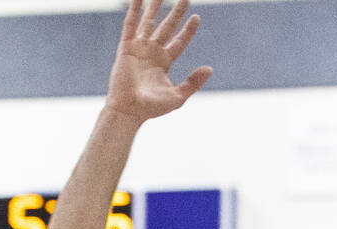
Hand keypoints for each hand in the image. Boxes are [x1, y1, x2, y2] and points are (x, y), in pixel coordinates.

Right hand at [106, 0, 211, 122]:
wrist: (130, 109)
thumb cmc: (152, 108)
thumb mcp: (178, 96)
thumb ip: (193, 82)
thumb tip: (209, 68)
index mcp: (164, 63)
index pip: (179, 41)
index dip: (188, 30)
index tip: (197, 17)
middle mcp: (152, 52)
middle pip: (167, 27)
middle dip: (176, 12)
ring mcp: (139, 48)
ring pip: (149, 21)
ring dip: (155, 6)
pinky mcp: (126, 46)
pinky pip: (130, 24)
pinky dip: (134, 10)